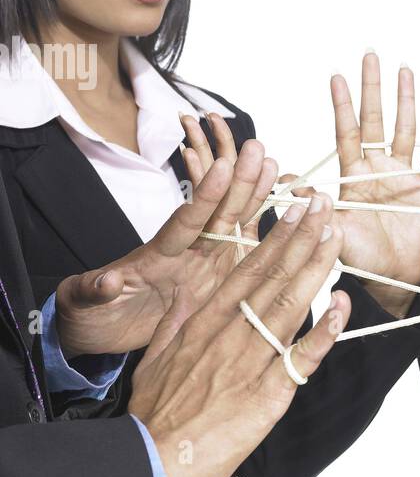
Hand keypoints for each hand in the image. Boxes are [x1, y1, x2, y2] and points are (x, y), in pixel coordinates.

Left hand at [54, 114, 278, 358]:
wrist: (95, 330)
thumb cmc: (86, 314)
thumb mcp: (82, 301)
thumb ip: (94, 289)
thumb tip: (108, 282)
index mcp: (156, 258)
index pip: (185, 223)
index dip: (205, 198)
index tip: (223, 167)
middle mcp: (182, 255)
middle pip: (216, 215)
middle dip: (239, 182)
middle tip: (257, 146)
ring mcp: (198, 265)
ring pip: (232, 226)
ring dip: (252, 196)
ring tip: (271, 162)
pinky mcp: (209, 282)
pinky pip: (239, 253)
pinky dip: (258, 231)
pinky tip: (280, 211)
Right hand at [128, 194, 348, 476]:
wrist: (152, 459)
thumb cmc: (154, 413)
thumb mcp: (155, 355)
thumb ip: (175, 322)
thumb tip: (182, 296)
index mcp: (205, 320)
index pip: (247, 269)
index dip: (276, 238)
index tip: (295, 211)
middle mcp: (230, 332)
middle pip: (273, 276)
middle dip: (302, 237)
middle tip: (325, 204)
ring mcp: (250, 360)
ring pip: (290, 304)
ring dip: (316, 267)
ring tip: (335, 236)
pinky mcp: (268, 393)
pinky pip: (303, 356)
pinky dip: (326, 329)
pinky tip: (343, 303)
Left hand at [328, 53, 419, 319]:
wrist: (389, 279)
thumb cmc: (357, 257)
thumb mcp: (330, 230)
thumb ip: (313, 205)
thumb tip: (288, 183)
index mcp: (353, 175)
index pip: (347, 131)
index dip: (343, 105)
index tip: (336, 76)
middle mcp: (377, 168)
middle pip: (376, 119)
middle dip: (373, 88)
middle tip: (371, 55)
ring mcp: (402, 175)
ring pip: (404, 129)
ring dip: (406, 100)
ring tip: (405, 70)